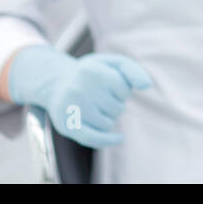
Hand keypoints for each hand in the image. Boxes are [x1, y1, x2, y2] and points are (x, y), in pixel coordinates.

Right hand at [6, 44, 151, 148]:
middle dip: (115, 104)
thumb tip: (146, 85)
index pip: (124, 90)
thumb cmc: (93, 72)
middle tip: (101, 96)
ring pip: (108, 124)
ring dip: (108, 118)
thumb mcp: (113, 63)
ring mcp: (71, 109)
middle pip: (117, 109)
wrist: (56, 82)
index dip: (123, 90)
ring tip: (96, 106)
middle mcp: (79, 89)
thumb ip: (133, 70)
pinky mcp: (66, 125)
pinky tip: (119, 138)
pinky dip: (107, 140)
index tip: (112, 85)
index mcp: (93, 71)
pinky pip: (92, 138)